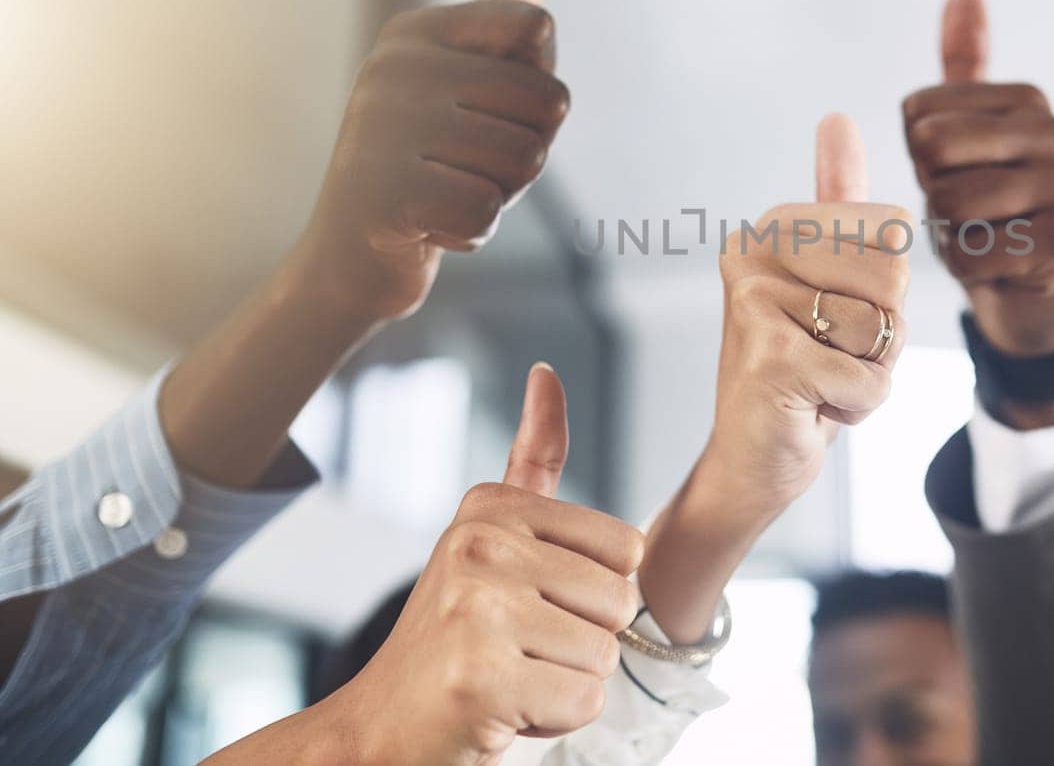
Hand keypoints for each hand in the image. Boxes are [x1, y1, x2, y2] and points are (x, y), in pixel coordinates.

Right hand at [294, 0, 569, 321]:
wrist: (350, 260)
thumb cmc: (430, 166)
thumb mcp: (469, 82)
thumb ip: (502, 11)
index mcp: (417, 31)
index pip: (537, 29)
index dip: (535, 90)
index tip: (485, 115)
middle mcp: (394, 65)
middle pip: (547, 100)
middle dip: (525, 152)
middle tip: (463, 167)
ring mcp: (384, 128)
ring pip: (527, 158)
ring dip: (500, 193)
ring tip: (446, 193)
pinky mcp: (386, 194)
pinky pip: (489, 209)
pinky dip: (472, 232)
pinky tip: (429, 228)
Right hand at [319, 365, 643, 763]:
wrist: (379, 728)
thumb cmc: (452, 639)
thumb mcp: (490, 534)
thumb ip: (533, 460)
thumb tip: (547, 373)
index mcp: (490, 507)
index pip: (627, 549)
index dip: (593, 592)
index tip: (530, 604)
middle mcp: (480, 546)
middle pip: (620, 602)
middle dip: (581, 641)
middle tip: (516, 650)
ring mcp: (477, 609)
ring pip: (605, 655)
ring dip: (566, 682)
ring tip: (508, 676)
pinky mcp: (480, 677)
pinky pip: (582, 701)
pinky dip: (553, 719)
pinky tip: (501, 709)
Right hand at [704, 113, 911, 508]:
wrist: (754, 457)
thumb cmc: (803, 368)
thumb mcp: (831, 278)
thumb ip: (838, 201)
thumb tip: (837, 117)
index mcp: (774, 226)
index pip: (894, 232)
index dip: (888, 290)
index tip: (839, 315)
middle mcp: (753, 252)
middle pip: (894, 275)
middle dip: (884, 333)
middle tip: (831, 355)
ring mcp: (755, 302)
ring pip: (884, 329)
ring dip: (870, 372)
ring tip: (820, 379)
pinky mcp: (770, 357)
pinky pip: (869, 379)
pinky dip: (857, 407)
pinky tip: (812, 407)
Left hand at [902, 0, 1053, 358]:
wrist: (1034, 295)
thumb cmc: (990, 207)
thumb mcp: (971, 133)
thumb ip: (964, 65)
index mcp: (1028, 100)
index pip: (917, 116)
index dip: (920, 158)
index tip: (960, 175)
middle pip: (931, 151)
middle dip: (932, 192)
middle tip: (966, 211)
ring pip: (949, 204)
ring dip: (949, 234)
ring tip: (983, 237)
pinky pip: (971, 254)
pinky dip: (969, 270)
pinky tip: (999, 267)